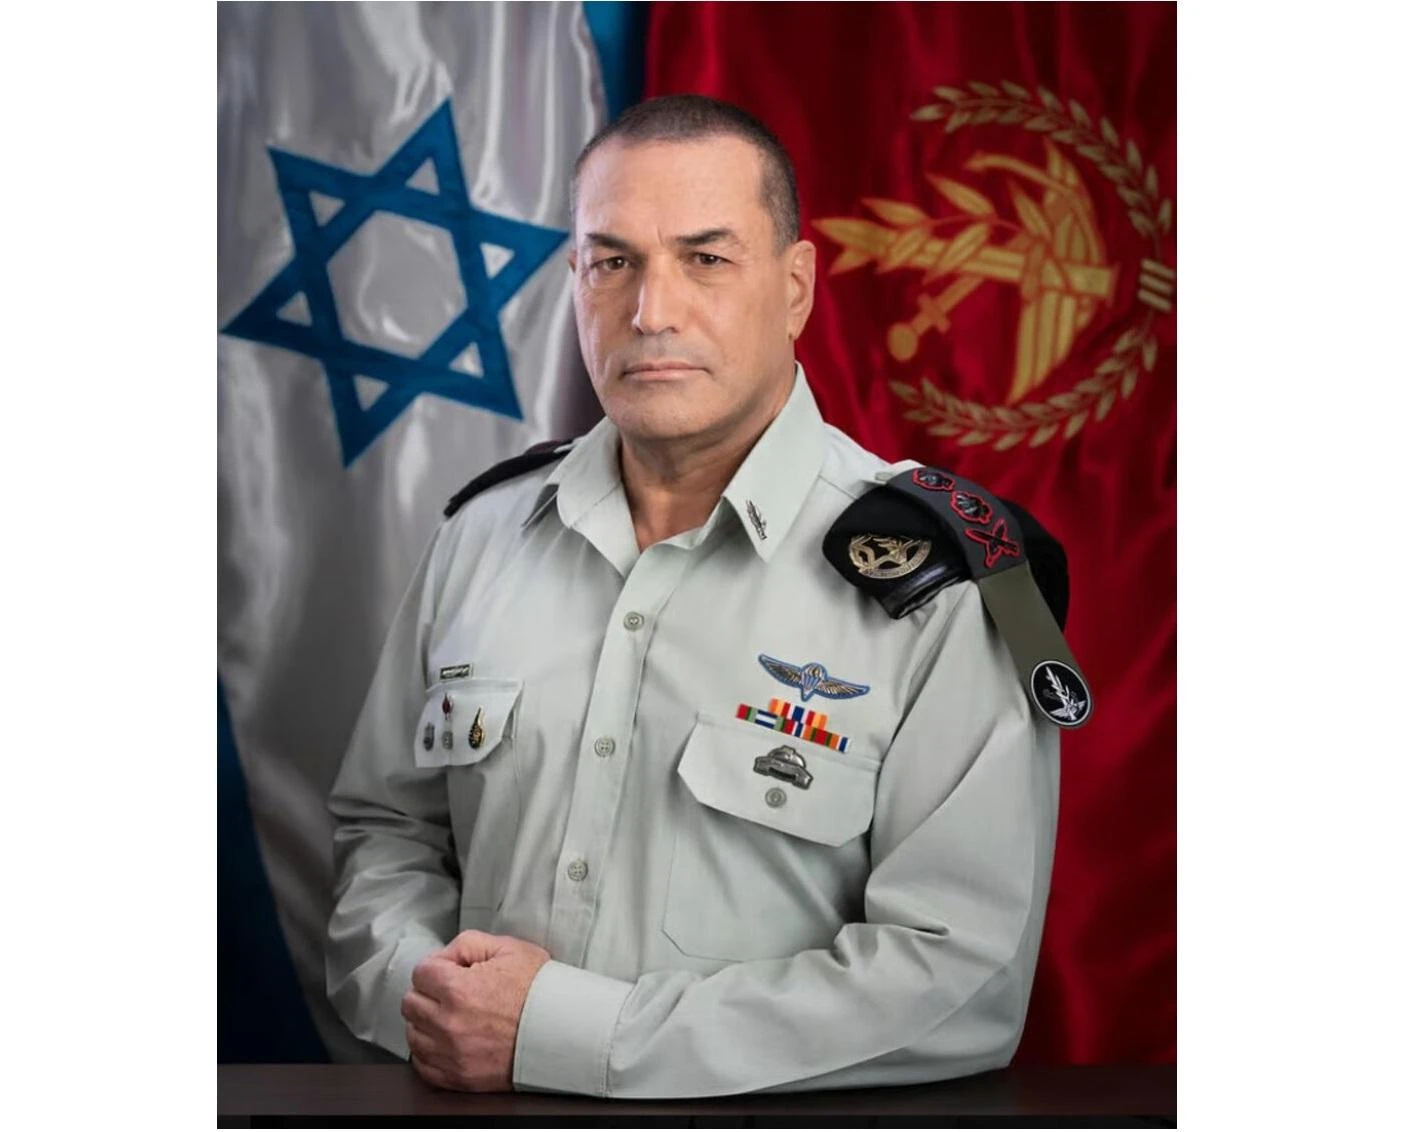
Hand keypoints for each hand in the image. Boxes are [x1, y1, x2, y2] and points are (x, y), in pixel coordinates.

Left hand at [400, 930, 551, 1091]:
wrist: (563, 1032)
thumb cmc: (539, 991)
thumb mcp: (509, 949)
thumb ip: (468, 944)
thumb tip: (444, 956)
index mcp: (458, 989)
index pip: (421, 972)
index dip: (438, 968)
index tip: (451, 972)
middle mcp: (448, 1023)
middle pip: (410, 1003)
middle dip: (428, 993)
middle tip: (450, 993)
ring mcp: (451, 1054)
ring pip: (413, 1034)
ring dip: (427, 1023)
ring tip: (452, 1017)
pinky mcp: (458, 1077)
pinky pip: (423, 1065)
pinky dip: (430, 1053)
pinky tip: (449, 1041)